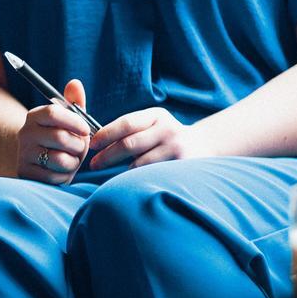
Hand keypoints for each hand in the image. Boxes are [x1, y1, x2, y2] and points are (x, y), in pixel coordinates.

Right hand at [13, 78, 91, 183]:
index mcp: (35, 116)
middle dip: (79, 146)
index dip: (75, 122)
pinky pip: (54, 178)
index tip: (85, 129)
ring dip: (73, 162)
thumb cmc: (58, 136)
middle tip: (79, 148)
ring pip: (60, 160)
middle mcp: (25, 133)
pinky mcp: (25, 173)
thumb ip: (74, 103)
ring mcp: (23, 153)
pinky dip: (64, 176)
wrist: (34, 159)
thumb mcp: (66, 120)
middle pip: (61, 138)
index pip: (54, 113)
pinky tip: (61, 171)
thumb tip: (75, 83)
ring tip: (71, 159)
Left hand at [84, 106, 213, 170]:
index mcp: (156, 115)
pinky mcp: (182, 166)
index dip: (106, 134)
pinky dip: (139, 179)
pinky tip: (133, 182)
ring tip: (113, 174)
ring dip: (122, 170)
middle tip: (93, 164)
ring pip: (139, 164)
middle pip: (129, 144)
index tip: (93, 145)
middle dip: (107, 156)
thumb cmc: (165, 136)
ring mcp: (176, 148)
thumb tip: (95, 140)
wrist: (204, 146)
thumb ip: (131, 129)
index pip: (126, 123)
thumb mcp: (153, 124)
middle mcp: (168, 129)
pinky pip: (152, 175)